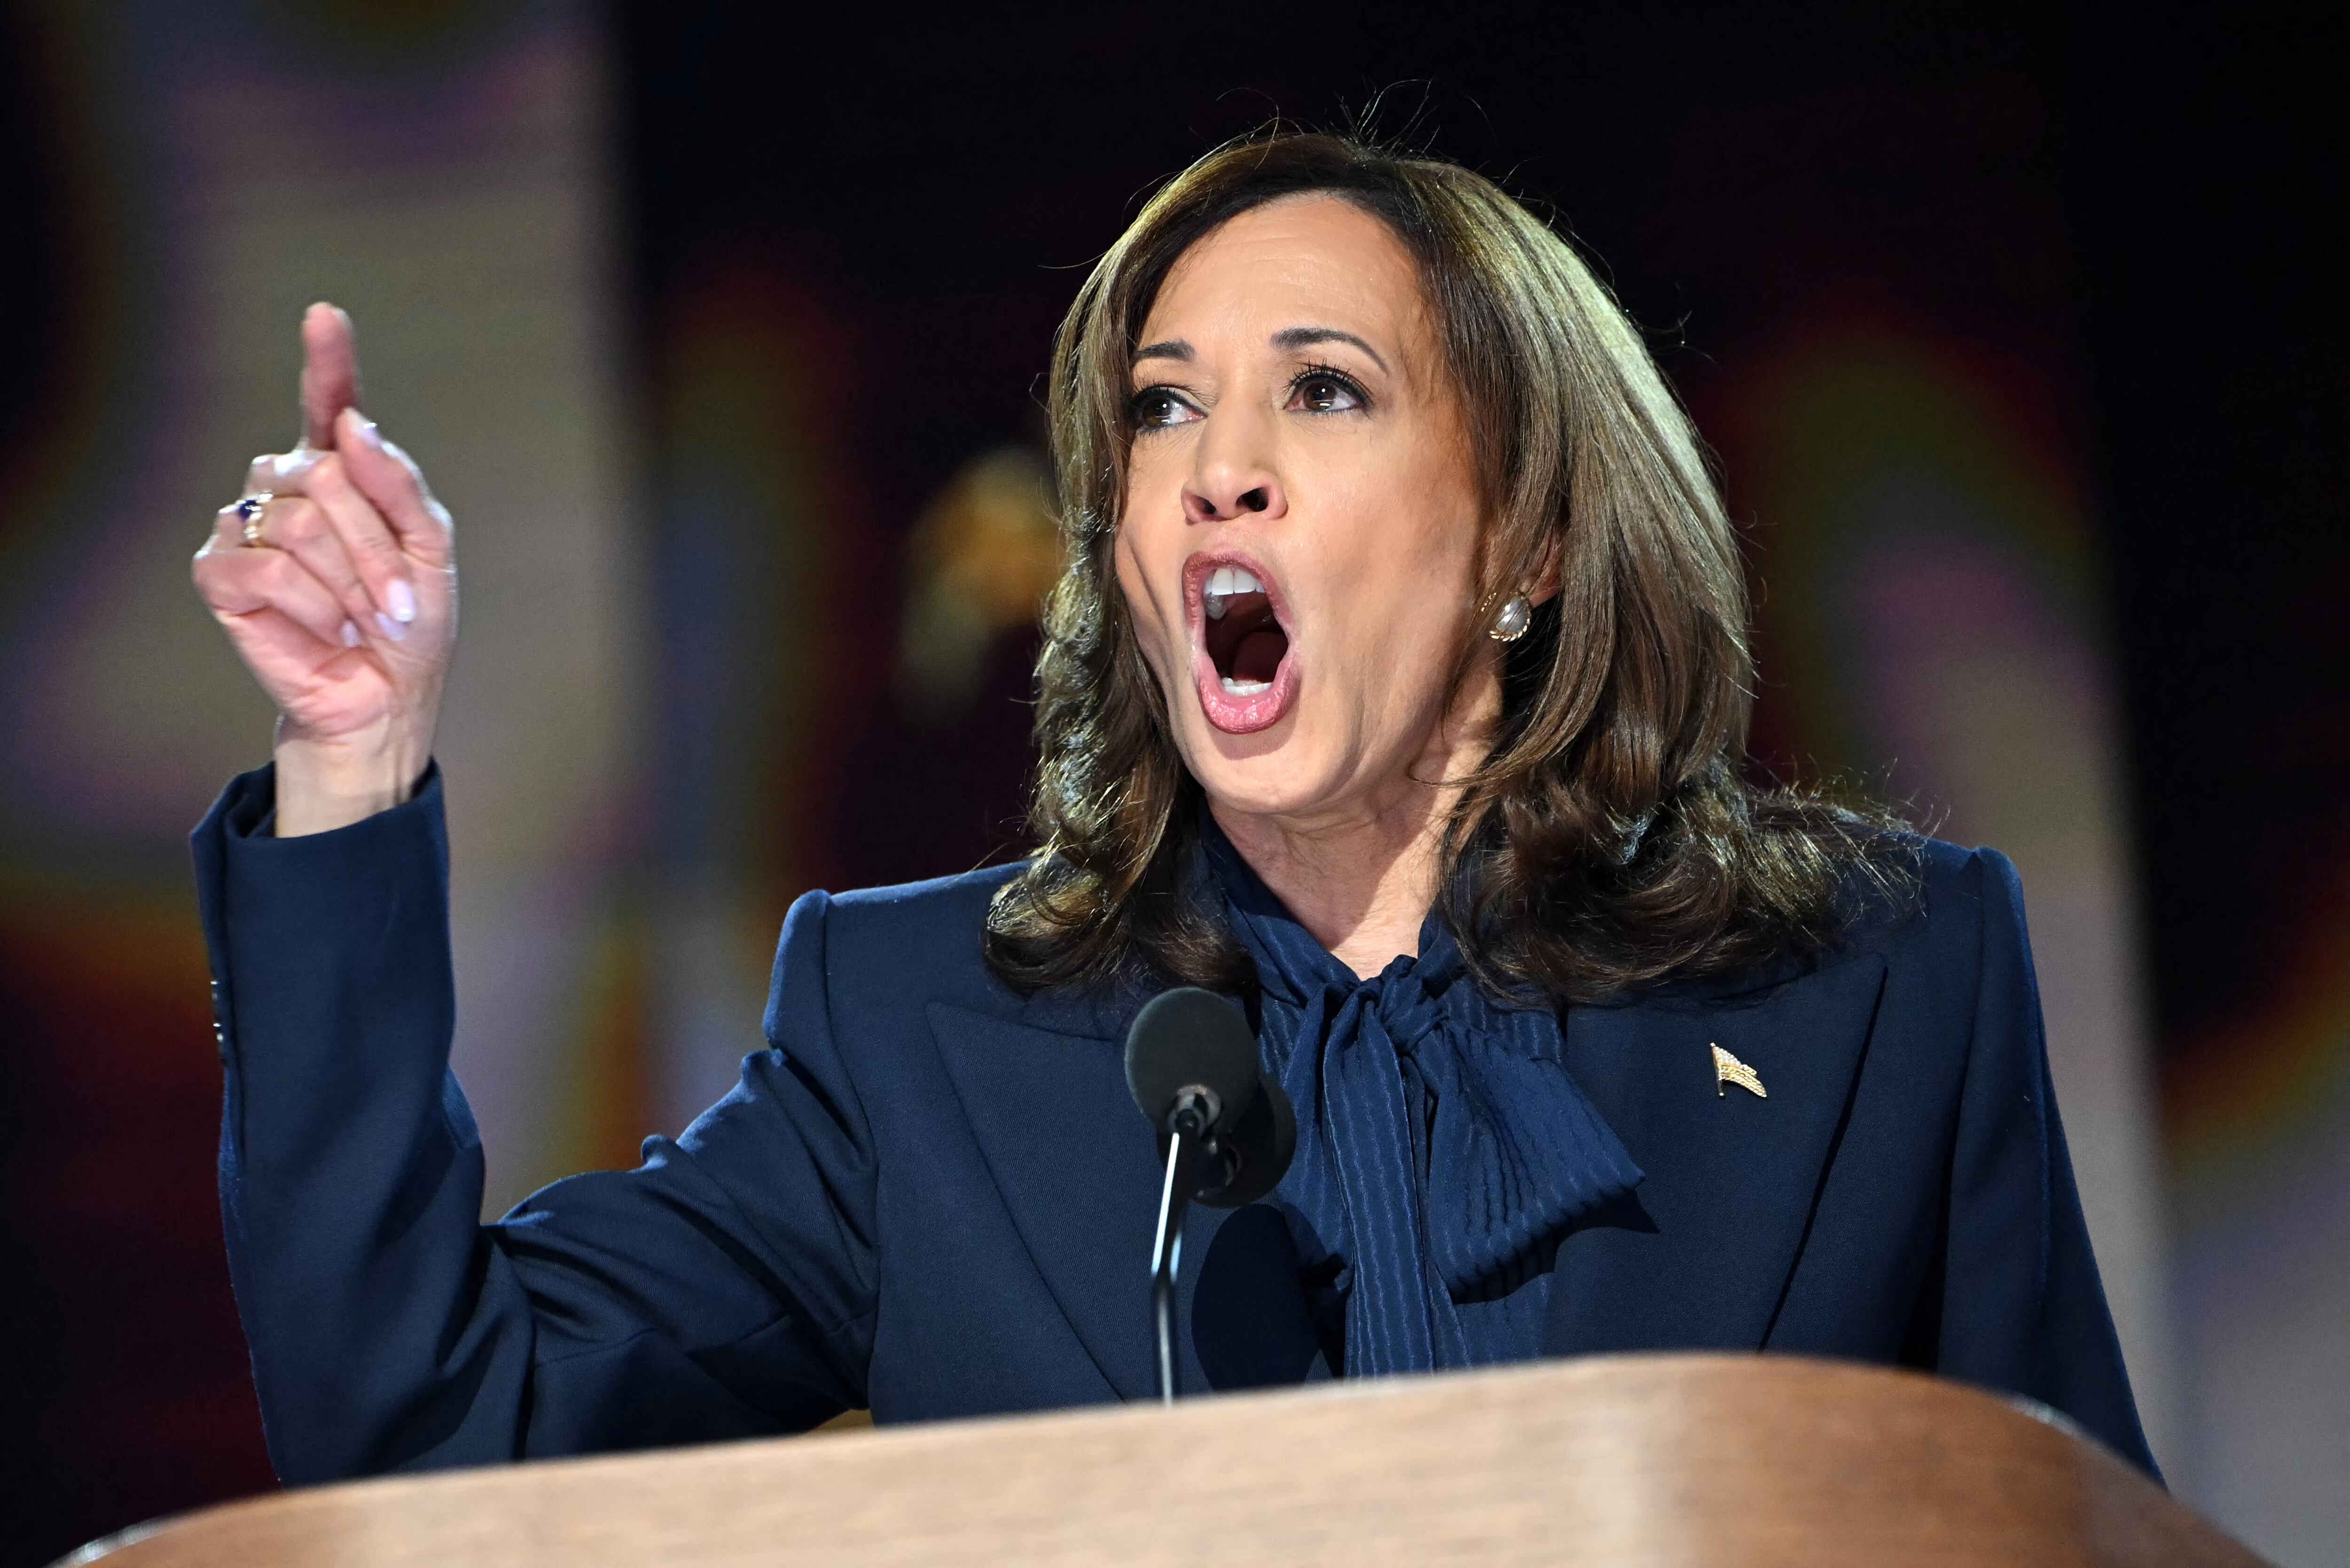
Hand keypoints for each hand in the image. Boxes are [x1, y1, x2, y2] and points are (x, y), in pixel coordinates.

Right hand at [192, 304, 457, 835]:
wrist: (382, 695)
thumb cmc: (407, 623)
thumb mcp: (431, 552)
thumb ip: (401, 487)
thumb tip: (355, 428)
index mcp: (344, 474)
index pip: (329, 405)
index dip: (326, 361)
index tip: (324, 317)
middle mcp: (289, 487)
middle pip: (327, 476)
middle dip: (375, 547)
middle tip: (397, 603)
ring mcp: (248, 524)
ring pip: (299, 522)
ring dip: (350, 583)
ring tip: (364, 622)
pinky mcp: (220, 572)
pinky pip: (267, 567)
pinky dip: (312, 606)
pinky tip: (328, 630)